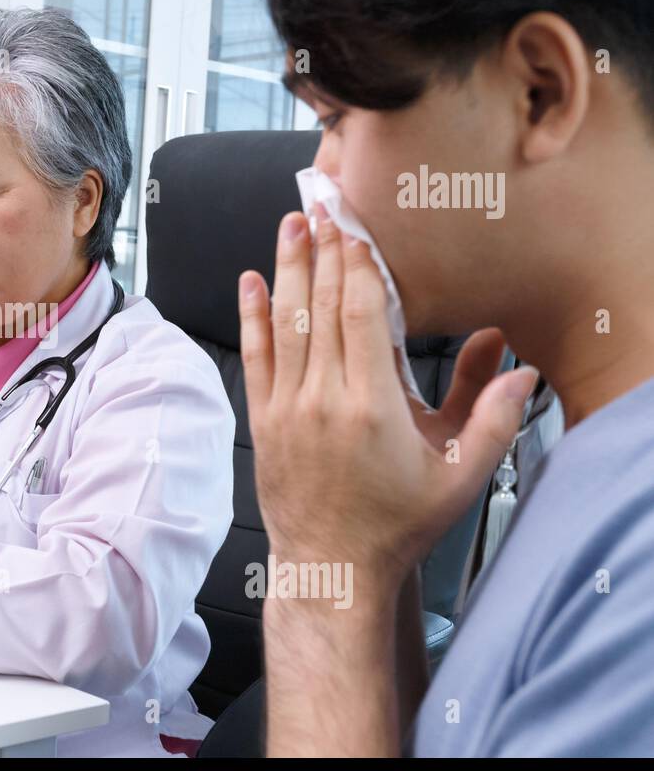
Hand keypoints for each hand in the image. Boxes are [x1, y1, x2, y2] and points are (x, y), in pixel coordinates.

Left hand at [237, 207, 537, 594]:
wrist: (332, 568)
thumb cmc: (397, 525)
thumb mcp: (459, 475)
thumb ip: (492, 416)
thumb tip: (518, 364)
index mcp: (372, 407)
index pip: (361, 315)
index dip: (358, 264)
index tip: (357, 225)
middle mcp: (322, 400)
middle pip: (321, 307)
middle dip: (323, 250)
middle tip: (323, 203)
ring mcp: (286, 410)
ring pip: (285, 324)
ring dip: (287, 269)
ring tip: (292, 223)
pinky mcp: (262, 422)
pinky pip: (254, 357)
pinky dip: (252, 316)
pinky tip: (250, 281)